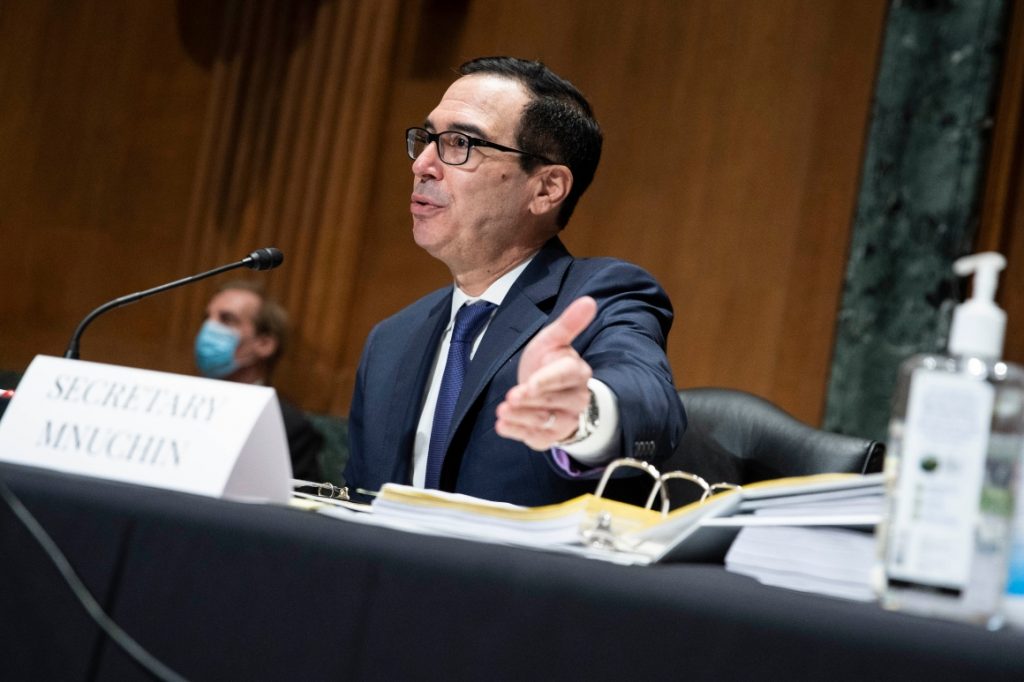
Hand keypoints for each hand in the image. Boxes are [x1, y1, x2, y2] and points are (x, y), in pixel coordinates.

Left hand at [495, 296, 595, 449]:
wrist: (550, 392)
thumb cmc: (550, 362)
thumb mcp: (554, 340)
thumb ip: (569, 323)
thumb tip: (589, 300)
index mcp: (577, 372)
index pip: (565, 377)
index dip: (548, 381)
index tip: (530, 383)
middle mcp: (576, 398)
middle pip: (555, 401)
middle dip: (532, 400)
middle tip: (511, 397)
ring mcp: (565, 420)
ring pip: (545, 421)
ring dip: (522, 417)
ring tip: (502, 411)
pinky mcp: (550, 436)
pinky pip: (536, 437)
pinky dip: (518, 432)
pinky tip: (502, 426)